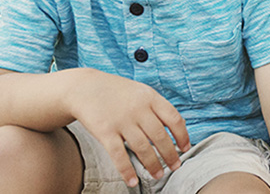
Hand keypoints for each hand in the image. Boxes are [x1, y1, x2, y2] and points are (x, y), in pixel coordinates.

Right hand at [66, 69, 190, 186]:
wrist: (84, 87)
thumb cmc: (116, 91)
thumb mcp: (140, 91)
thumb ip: (156, 106)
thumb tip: (177, 127)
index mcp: (150, 97)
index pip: (173, 118)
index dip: (182, 135)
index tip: (185, 148)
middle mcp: (138, 108)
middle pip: (160, 136)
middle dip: (170, 155)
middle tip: (175, 166)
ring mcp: (121, 120)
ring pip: (142, 148)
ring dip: (153, 165)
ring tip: (158, 175)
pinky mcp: (105, 131)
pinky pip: (118, 155)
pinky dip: (127, 171)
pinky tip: (132, 181)